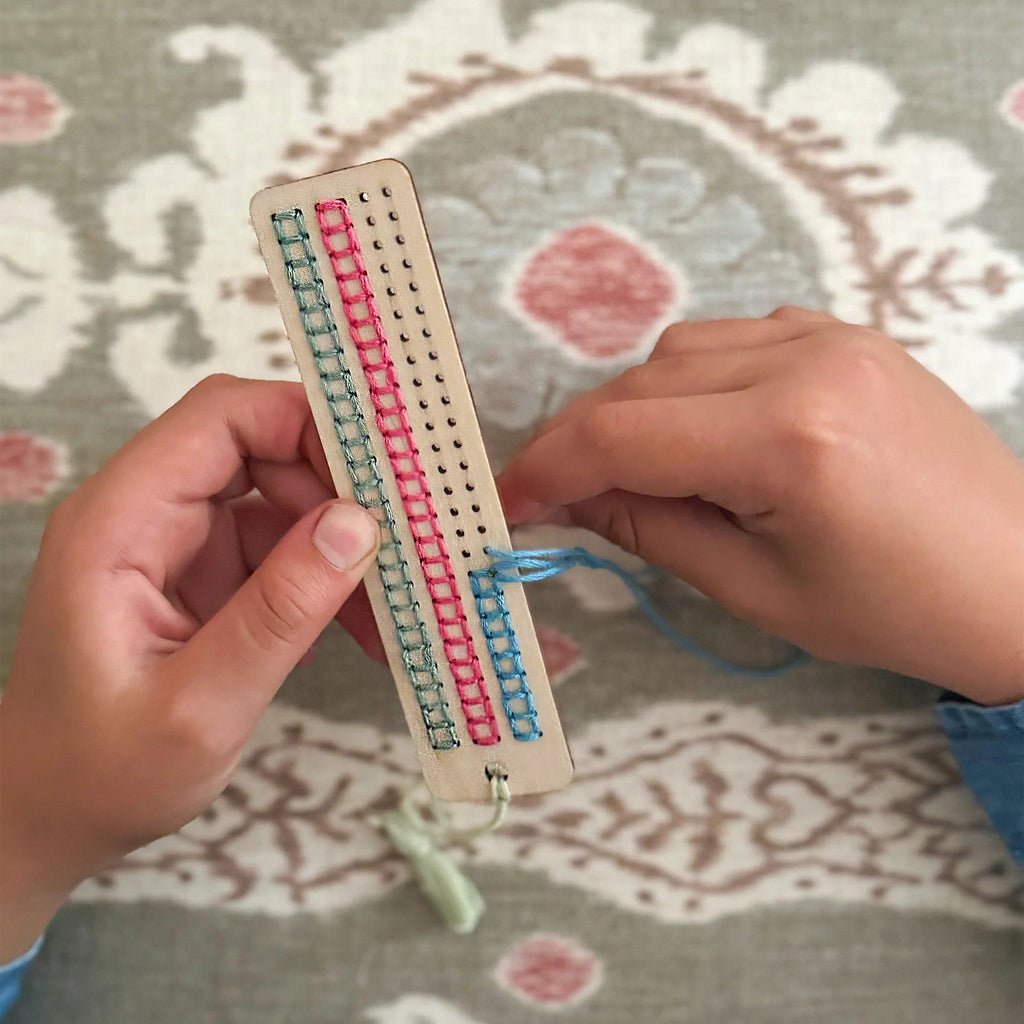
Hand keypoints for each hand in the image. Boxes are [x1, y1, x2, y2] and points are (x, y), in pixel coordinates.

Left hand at [0, 376, 380, 958]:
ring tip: (388, 606)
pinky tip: (357, 626)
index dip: (306, 421)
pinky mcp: (201, 575)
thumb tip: (357, 525)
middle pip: (259, 447)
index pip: (221, 418)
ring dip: (340, 543)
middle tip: (403, 544)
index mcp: (120, 521)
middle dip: (338, 491)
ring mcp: (175, 542)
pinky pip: (278, 547)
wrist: (51, 818)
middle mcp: (145, 513)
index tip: (382, 472)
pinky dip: (324, 579)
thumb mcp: (199, 706)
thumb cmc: (101, 774)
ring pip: (279, 498)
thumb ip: (278, 612)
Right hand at [499, 308, 1023, 702]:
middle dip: (586, 440)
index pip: (623, 436)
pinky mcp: (846, 333)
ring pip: (680, 351)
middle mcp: (806, 362)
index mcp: (787, 440)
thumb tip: (569, 495)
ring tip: (644, 472)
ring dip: (638, 408)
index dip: (548, 467)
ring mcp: (832, 336)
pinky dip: (694, 382)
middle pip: (642, 383)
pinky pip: (735, 339)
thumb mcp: (756, 590)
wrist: (1019, 578)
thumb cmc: (894, 610)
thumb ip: (651, 528)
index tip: (508, 500)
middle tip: (563, 497)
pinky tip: (709, 432)